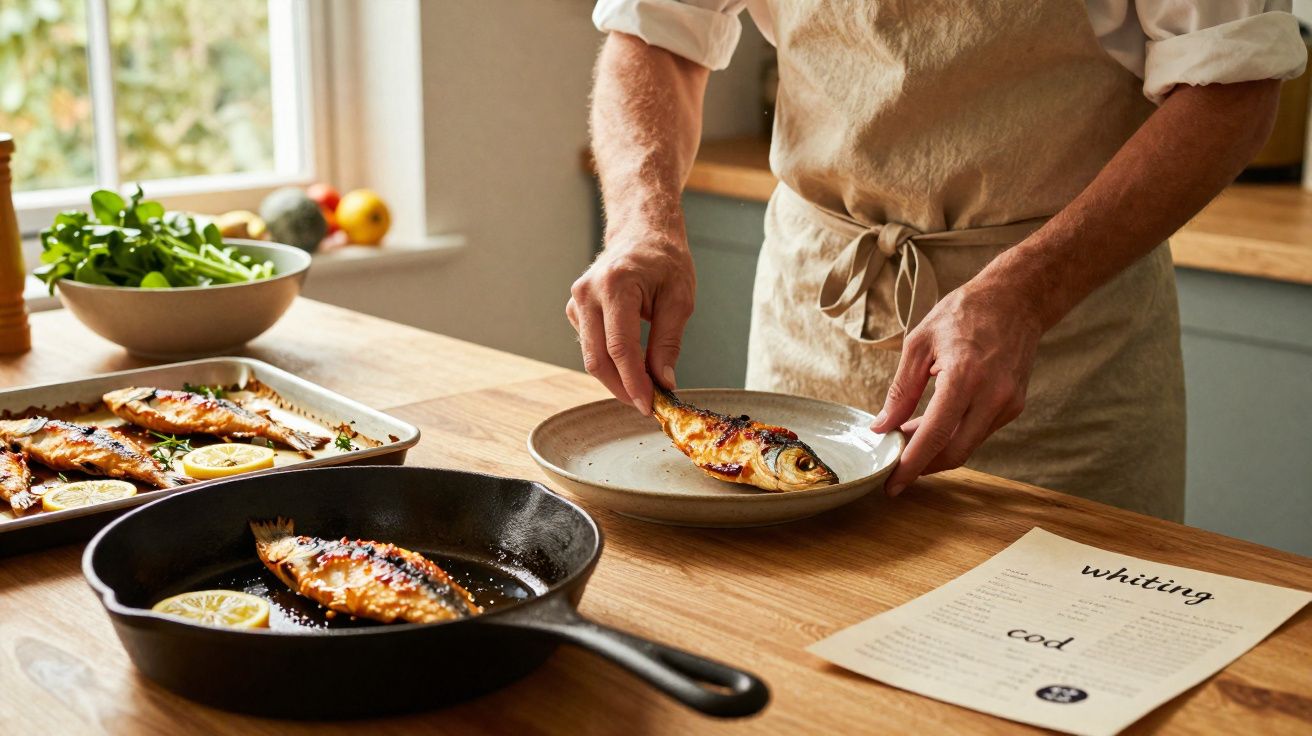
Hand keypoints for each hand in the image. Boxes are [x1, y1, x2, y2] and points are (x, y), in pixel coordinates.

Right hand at [566, 234, 694, 414]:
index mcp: (616, 285)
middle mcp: (589, 293)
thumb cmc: (664, 261)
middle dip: (622, 388)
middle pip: (598, 359)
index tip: (650, 405)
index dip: (634, 383)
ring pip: (591, 357)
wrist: (642, 233)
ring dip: (616, 378)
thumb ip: (668, 343)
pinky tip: (632, 365)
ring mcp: (577, 301)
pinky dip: (610, 363)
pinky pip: (590, 347)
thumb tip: (664, 382)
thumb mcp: (679, 300)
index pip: (620, 348)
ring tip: (645, 387)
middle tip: (648, 405)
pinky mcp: (576, 310)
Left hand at [871, 279, 1042, 495]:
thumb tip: (881, 427)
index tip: (893, 484)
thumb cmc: (963, 314)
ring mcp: (1008, 403)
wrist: (1015, 300)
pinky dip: (954, 436)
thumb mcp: (919, 344)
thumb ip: (900, 390)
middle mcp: (992, 395)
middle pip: (955, 452)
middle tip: (895, 465)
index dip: (912, 464)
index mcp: (964, 376)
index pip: (935, 435)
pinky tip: (933, 426)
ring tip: (908, 439)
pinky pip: (979, 432)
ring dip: (937, 450)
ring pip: (967, 445)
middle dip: (923, 466)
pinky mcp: (1014, 405)